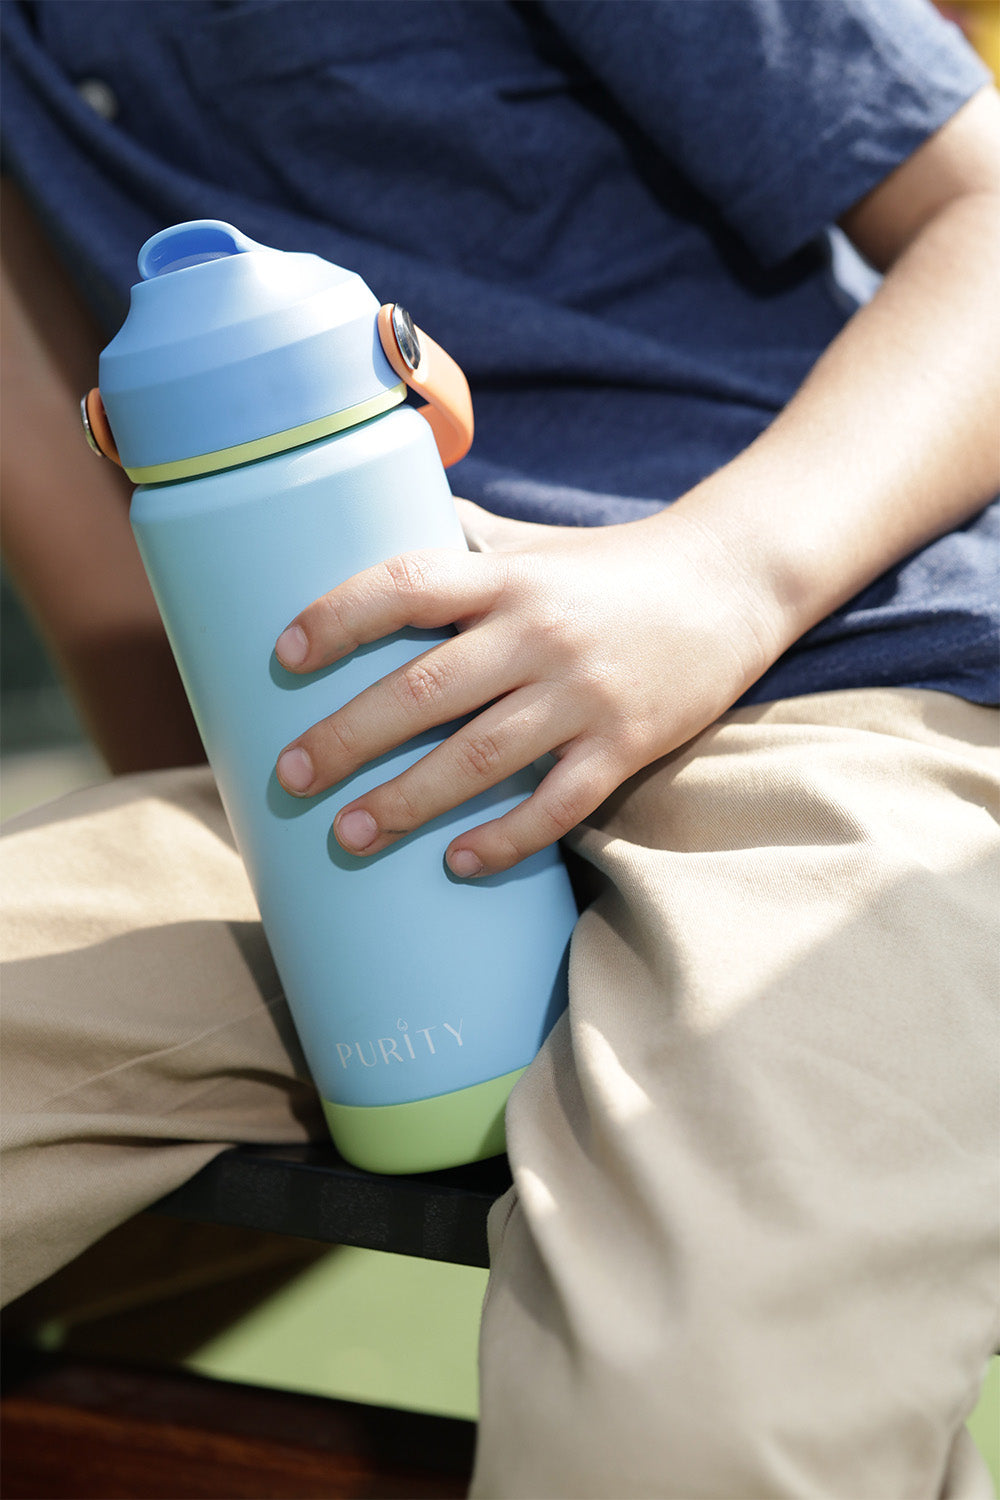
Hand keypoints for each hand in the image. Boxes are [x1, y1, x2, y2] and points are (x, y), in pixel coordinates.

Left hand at [274, 498, 786, 875]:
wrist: (733, 584)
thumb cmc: (615, 568)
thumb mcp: (537, 546)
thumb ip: (465, 543)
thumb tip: (377, 519)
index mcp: (508, 578)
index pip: (407, 585)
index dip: (339, 616)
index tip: (285, 653)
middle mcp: (539, 632)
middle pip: (426, 688)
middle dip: (349, 736)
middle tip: (292, 774)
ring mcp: (584, 694)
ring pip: (480, 757)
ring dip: (407, 801)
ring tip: (349, 834)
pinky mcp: (626, 744)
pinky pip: (558, 804)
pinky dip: (506, 838)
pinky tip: (457, 863)